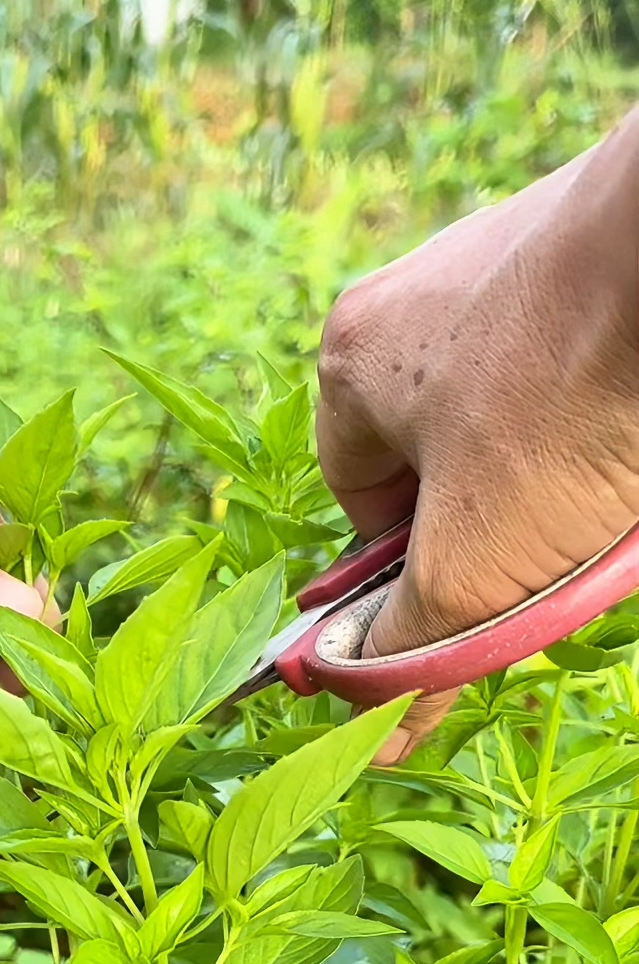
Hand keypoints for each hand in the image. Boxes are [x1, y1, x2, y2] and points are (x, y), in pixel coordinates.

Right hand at [316, 107, 638, 761]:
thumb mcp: (466, 569)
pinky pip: (585, 370)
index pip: (354, 497)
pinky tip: (633, 444)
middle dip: (493, 521)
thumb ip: (405, 647)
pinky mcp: (596, 252)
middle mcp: (418, 295)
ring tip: (605, 493)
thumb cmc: (558, 405)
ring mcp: (511, 261)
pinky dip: (609, 421)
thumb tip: (365, 711)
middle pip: (442, 458)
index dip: (405, 566)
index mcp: (352, 358)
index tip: (459, 596)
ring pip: (522, 419)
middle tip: (543, 554)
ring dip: (560, 478)